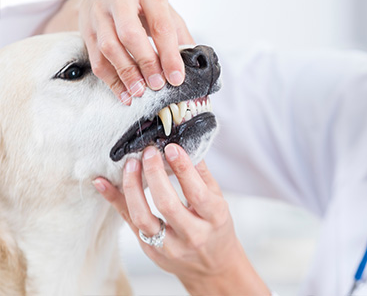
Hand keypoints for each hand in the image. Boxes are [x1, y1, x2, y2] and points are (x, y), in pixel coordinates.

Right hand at [43, 0, 193, 104]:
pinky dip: (112, 81)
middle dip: (146, 63)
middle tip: (157, 84)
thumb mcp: (166, 11)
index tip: (176, 77)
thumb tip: (192, 64)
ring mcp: (98, 10)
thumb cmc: (143, 4)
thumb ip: (179, 36)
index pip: (160, 24)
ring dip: (126, 74)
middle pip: (130, 34)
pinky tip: (125, 93)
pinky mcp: (85, 28)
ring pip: (109, 47)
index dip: (169, 54)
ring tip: (140, 91)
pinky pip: (97, 59)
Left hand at [93, 144, 268, 294]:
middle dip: (154, 174)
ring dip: (133, 188)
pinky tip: (102, 183)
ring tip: (130, 165)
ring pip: (143, 218)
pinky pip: (129, 223)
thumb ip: (202, 175)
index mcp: (214, 219)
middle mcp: (192, 235)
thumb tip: (185, 145)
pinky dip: (114, 200)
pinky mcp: (150, 250)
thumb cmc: (217, 229)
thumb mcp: (219, 202)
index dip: (182, 169)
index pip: (197, 193)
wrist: (212, 267)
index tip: (171, 148)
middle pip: (167, 204)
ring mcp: (169, 246)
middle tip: (149, 152)